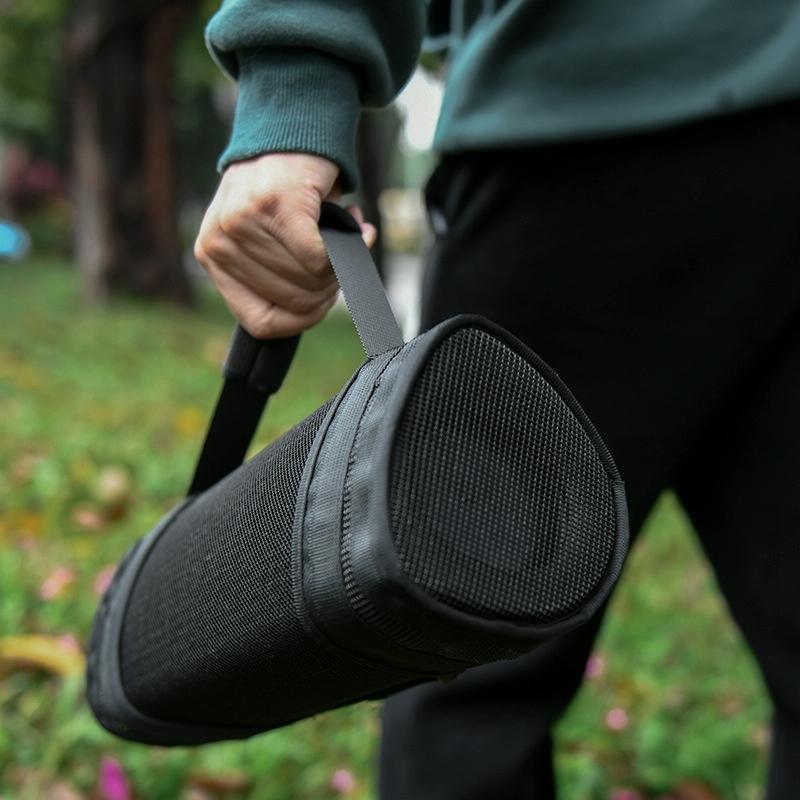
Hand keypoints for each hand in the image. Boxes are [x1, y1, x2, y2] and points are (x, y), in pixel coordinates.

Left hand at [194, 152, 376, 337]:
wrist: (290, 126)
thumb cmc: (282, 190)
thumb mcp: (261, 239)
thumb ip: (272, 277)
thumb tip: (307, 313)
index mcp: (211, 257)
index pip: (260, 323)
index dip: (302, 319)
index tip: (324, 298)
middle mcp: (220, 241)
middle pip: (293, 302)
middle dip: (329, 288)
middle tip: (344, 260)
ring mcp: (244, 223)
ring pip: (311, 280)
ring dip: (344, 264)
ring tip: (347, 234)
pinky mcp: (277, 206)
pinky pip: (322, 258)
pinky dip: (351, 250)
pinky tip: (359, 229)